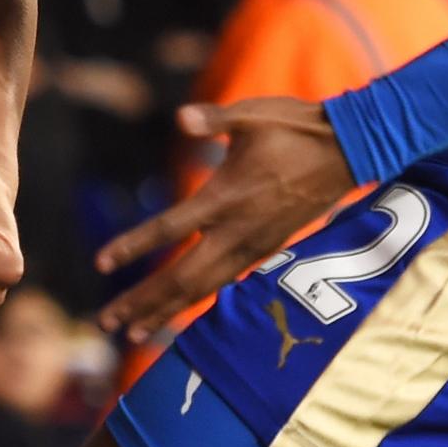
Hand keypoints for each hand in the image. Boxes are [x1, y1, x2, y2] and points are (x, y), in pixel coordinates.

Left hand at [93, 99, 353, 340]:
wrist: (347, 151)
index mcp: (226, 197)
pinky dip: (197, 301)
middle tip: (106, 322)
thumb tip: (181, 118)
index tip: (100, 263)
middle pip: (182, 277)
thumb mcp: (250, 115)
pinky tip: (180, 309)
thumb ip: (213, 121)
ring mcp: (254, 244)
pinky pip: (225, 283)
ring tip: (133, 332)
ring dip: (166, 310)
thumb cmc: (294, 127)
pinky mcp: (268, 248)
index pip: (170, 228)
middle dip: (143, 302)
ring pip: (204, 288)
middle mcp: (237, 230)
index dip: (134, 245)